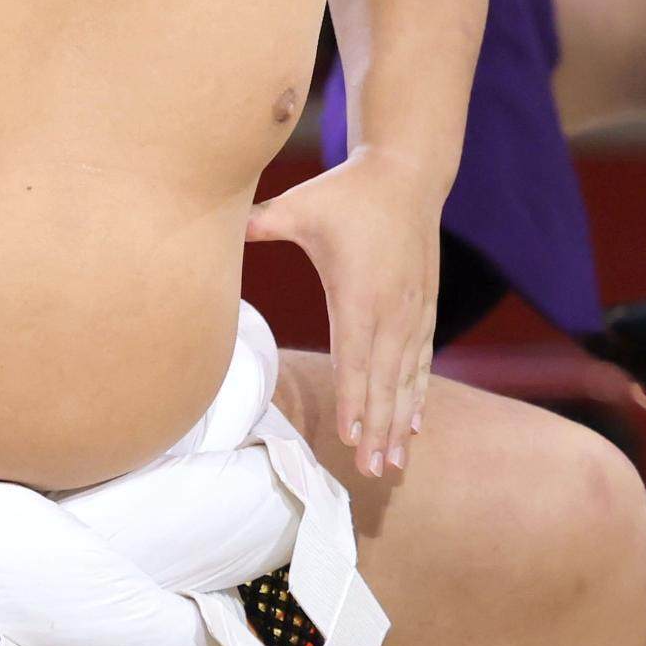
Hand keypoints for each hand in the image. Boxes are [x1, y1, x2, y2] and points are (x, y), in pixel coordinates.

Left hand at [246, 149, 443, 477]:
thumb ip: (261, 223)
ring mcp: (413, 311)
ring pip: (407, 378)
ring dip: (400, 422)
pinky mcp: (424, 306)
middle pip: (385, 381)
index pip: (355, 359)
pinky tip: (414, 423)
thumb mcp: (299, 205)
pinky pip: (422, 360)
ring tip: (394, 463)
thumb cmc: (346, 192)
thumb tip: (221, 227)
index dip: (353, 401)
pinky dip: (417, 394)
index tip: (349, 438)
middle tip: (371, 472)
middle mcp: (392, 309)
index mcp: (359, 293)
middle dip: (378, 430)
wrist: (407, 173)